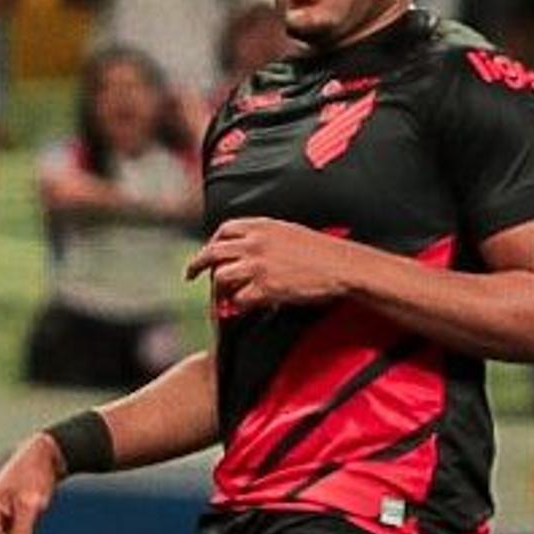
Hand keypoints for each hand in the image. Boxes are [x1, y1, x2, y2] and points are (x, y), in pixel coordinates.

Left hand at [188, 216, 354, 314]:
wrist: (343, 266)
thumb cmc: (324, 252)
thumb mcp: (291, 232)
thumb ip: (268, 236)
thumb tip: (251, 246)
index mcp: (263, 226)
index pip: (225, 229)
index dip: (212, 242)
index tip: (208, 252)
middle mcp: (255, 243)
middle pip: (213, 252)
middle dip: (197, 265)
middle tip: (190, 275)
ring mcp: (258, 265)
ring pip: (221, 276)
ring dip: (220, 289)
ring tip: (223, 297)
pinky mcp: (265, 287)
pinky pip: (238, 299)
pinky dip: (238, 305)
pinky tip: (243, 308)